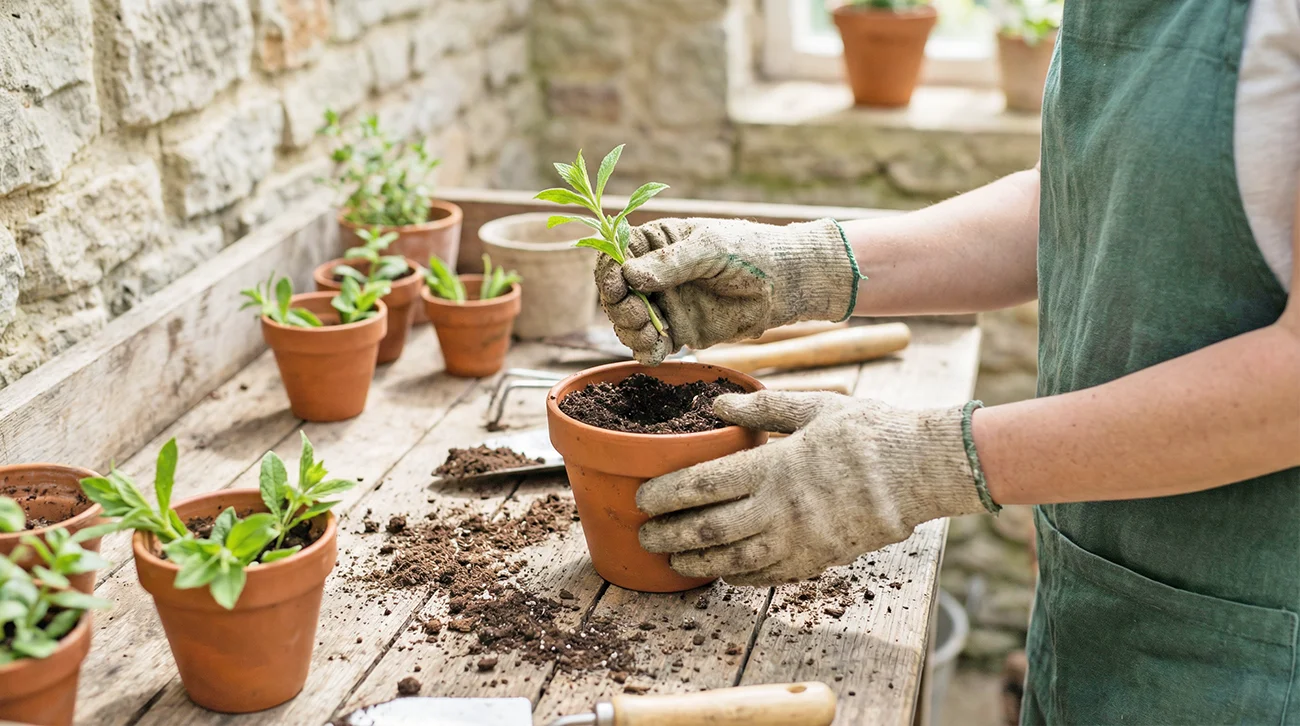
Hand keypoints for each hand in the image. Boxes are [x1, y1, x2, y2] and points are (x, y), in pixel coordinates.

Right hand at [597, 218, 861, 364]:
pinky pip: (652, 344)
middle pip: (616, 294)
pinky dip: (646, 351)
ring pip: (629, 322)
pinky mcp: (678, 330)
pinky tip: (653, 354)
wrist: (783, 284)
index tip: (615, 288)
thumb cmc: (749, 252)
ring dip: (630, 332)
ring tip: (649, 336)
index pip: (616, 256)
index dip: (609, 273)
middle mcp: (653, 274)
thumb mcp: (710, 250)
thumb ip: (671, 262)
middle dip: (619, 308)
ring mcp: (665, 303)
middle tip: (638, 316)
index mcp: (655, 243)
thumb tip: (631, 275)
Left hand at [636, 391, 995, 585]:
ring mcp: (799, 540)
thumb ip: (762, 406)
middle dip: (670, 534)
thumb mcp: (815, 407)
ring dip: (696, 561)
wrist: (920, 472)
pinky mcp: (818, 559)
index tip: (643, 499)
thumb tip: (716, 404)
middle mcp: (780, 509)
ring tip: (672, 559)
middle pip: (709, 529)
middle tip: (645, 534)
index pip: (704, 485)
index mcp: (775, 467)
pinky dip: (737, 576)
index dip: (667, 494)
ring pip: (732, 560)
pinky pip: (767, 575)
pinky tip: (721, 572)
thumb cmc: (869, 434)